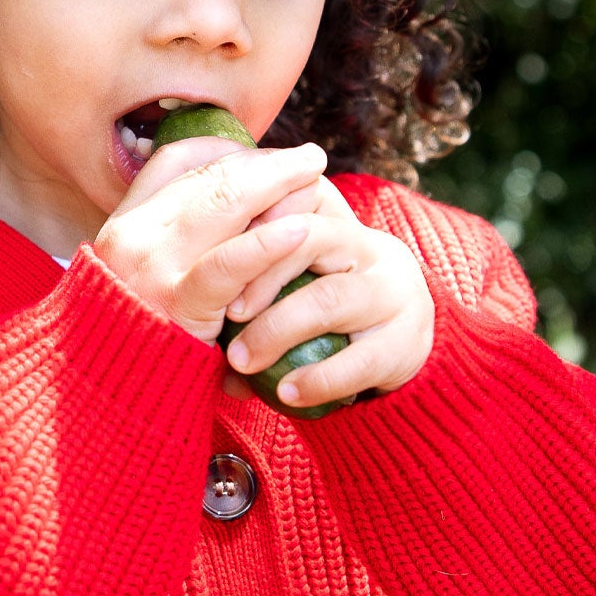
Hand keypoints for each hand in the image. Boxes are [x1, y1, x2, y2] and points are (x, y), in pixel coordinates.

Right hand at [93, 137, 329, 392]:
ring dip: (277, 182)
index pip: (177, 161)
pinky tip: (300, 229)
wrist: (112, 399)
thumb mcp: (149, 279)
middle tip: (308, 159)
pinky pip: (229, 263)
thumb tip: (235, 197)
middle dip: (265, 162)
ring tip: (314, 174)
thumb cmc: (144, 341)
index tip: (265, 155)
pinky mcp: (178, 305)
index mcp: (121, 224)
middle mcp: (130, 236)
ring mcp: (151, 268)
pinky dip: (268, 242)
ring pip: (224, 202)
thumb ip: (179, 242)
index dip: (228, 151)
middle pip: (209, 175)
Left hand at [221, 179, 435, 407]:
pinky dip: (317, 379)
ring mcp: (394, 293)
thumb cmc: (324, 308)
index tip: (213, 256)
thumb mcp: (294, 280)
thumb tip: (190, 315)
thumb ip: (251, 280)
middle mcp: (369, 247)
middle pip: (309, 239)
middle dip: (259, 276)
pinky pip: (358, 361)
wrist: (400, 343)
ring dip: (276, 331)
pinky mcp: (406, 343)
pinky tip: (286, 395)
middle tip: (225, 314)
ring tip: (240, 361)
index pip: (294, 200)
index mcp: (336, 221)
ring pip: (327, 299)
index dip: (254, 225)